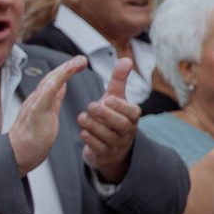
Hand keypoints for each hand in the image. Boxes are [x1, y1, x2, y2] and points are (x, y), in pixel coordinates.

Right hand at [7, 57, 88, 174]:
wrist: (18, 154)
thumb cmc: (33, 136)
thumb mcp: (48, 113)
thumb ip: (54, 98)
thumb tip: (62, 83)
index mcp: (42, 99)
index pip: (55, 79)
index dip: (68, 69)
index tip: (81, 61)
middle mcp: (37, 99)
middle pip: (52, 78)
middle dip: (67, 66)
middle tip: (82, 58)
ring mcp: (34, 107)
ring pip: (47, 85)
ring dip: (61, 73)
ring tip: (74, 64)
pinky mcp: (33, 117)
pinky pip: (40, 101)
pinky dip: (49, 90)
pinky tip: (58, 82)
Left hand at [78, 55, 142, 181]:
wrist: (111, 147)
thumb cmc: (113, 117)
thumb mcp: (116, 98)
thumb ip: (119, 80)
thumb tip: (126, 59)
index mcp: (132, 117)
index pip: (132, 112)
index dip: (121, 106)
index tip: (108, 98)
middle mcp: (127, 131)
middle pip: (120, 125)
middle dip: (105, 115)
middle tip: (91, 106)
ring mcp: (117, 144)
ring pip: (107, 136)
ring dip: (94, 126)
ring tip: (81, 117)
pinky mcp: (105, 154)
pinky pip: (99, 148)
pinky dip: (90, 140)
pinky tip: (83, 132)